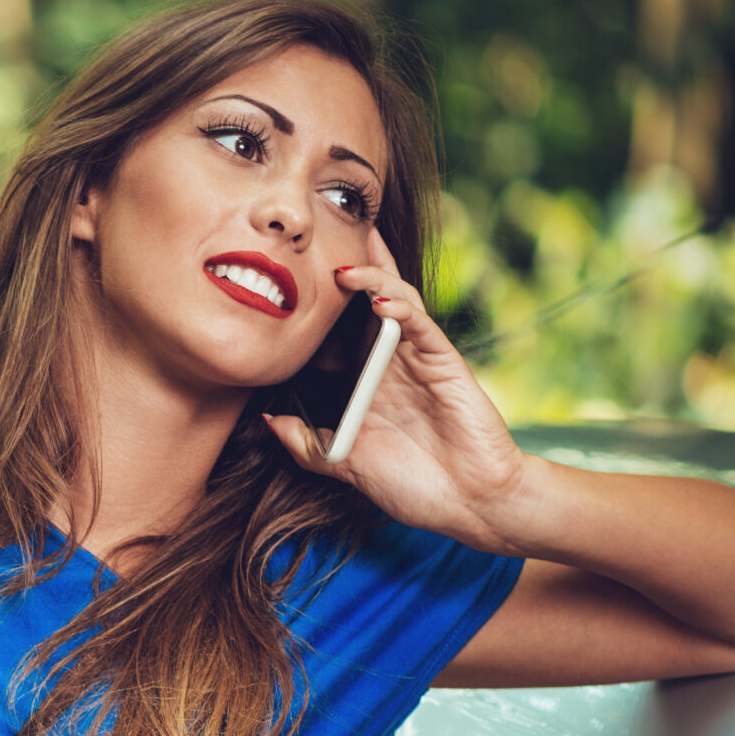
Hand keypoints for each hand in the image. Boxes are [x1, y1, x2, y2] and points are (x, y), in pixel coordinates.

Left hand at [260, 226, 536, 554]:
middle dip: (352, 264)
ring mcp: (419, 358)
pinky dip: (403, 310)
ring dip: (372, 280)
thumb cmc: (412, 483)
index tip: (288, 277)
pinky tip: (381, 301)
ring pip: (396, 302)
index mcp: (367, 378)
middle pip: (370, 299)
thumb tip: (267, 422)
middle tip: (326, 232)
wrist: (468, 504)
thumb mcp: (344, 463)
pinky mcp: (445, 363)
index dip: (320, 301)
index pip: (341, 328)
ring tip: (344, 268)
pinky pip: (423, 327)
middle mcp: (391, 360)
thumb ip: (307, 444)